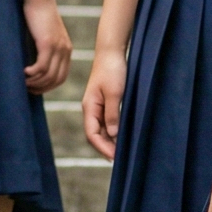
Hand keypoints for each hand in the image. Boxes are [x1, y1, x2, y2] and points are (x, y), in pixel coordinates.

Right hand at [22, 0, 72, 94]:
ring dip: (35, 82)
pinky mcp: (47, 43)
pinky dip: (32, 73)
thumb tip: (33, 66)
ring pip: (48, 75)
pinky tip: (23, 72)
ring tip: (22, 81)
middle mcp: (65, 50)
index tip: (35, 89)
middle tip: (26, 88)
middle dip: (41, 88)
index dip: (48, 87)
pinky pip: (41, 66)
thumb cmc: (37, 15)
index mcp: (66, 50)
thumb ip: (43, 49)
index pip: (61, 77)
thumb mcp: (44, 35)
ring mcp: (57, 47)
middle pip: (56, 80)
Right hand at [82, 45, 126, 159]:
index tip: (115, 158)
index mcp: (89, 107)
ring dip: (110, 141)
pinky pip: (107, 121)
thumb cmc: (112, 70)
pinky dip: (114, 131)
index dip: (102, 148)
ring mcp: (97, 106)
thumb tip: (112, 135)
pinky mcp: (105, 102)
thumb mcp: (114, 93)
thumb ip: (112, 114)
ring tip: (122, 152)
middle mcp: (91, 109)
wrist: (112, 52)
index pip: (92, 134)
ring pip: (102, 129)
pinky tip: (122, 136)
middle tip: (121, 159)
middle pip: (96, 134)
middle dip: (107, 148)